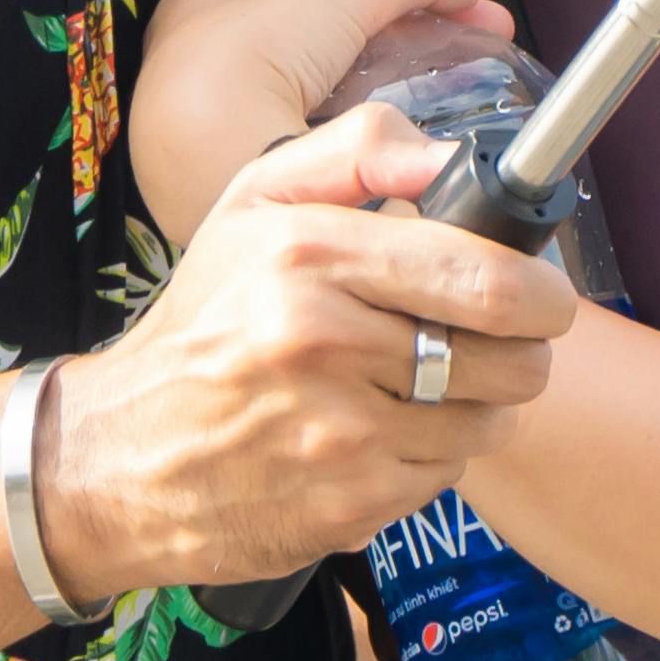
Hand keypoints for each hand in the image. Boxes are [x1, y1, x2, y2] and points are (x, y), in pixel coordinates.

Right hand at [38, 100, 578, 599]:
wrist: (117, 457)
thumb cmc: (202, 321)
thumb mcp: (253, 202)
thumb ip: (358, 152)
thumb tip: (452, 158)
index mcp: (308, 258)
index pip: (485, 278)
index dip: (540, 290)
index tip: (542, 295)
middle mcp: (325, 347)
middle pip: (510, 360)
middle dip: (522, 351)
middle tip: (492, 341)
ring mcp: (339, 438)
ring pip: (487, 423)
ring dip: (474, 406)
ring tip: (419, 386)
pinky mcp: (347, 508)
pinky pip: (442, 477)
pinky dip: (427, 456)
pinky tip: (376, 434)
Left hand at [124, 0, 493, 245]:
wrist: (202, 165)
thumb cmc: (247, 61)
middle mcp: (219, 21)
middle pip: (338, 7)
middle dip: (410, 17)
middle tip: (473, 28)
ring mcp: (231, 84)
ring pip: (331, 62)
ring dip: (392, 65)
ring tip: (458, 75)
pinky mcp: (244, 136)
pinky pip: (318, 111)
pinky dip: (361, 111)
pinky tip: (404, 119)